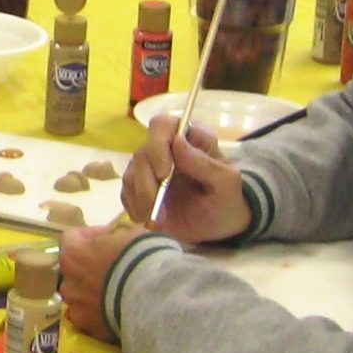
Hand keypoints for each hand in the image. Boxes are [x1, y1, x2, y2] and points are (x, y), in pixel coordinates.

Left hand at [55, 222, 141, 341]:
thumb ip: (115, 237)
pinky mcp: (90, 328)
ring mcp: (77, 307)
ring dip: (95, 291)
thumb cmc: (139, 258)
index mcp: (72, 253)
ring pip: (81, 296)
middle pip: (75, 269)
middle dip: (91, 266)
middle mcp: (68, 281)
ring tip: (119, 292)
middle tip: (114, 266)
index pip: (72, 237)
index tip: (110, 237)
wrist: (153, 296)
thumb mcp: (130, 233)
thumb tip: (116, 240)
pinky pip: (93, 316)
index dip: (91, 235)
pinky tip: (122, 310)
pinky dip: (104, 313)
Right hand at [122, 116, 250, 243]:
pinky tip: (150, 221)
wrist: (217, 228)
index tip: (163, 173)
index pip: (163, 125)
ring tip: (159, 220)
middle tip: (159, 210)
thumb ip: (205, 164)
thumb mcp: (226, 184)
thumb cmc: (226, 201)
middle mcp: (166, 147)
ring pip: (130, 174)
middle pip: (142, 153)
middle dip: (147, 184)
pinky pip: (126, 192)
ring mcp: (150, 167)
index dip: (157, 145)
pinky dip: (135, 208)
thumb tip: (178, 142)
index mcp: (190, 137)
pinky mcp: (139, 187)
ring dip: (141, 200)